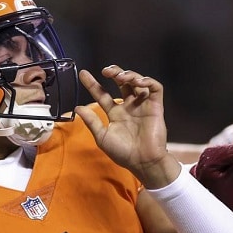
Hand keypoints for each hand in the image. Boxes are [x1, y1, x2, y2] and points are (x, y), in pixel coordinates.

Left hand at [76, 65, 179, 188]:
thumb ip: (91, 122)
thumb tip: (77, 108)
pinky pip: (155, 88)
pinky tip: (138, 82)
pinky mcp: (156, 106)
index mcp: (115, 113)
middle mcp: (129, 106)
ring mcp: (142, 105)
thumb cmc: (123, 153)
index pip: (102, 94)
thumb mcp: (103, 137)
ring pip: (138, 82)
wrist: (143, 162)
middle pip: (122, 83)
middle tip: (106, 71)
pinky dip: (148, 81)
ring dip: (130, 75)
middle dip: (115, 72)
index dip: (93, 84)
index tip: (83, 74)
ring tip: (120, 77)